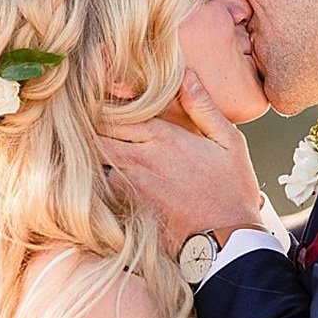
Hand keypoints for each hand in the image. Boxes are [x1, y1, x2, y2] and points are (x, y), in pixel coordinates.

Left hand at [102, 73, 262, 253]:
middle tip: (85, 118)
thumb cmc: (232, 191)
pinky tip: (98, 173)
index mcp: (163, 137)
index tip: (99, 94)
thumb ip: (204, 108)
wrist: (227, 242)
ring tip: (85, 142)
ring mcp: (131, 184)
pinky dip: (95, 176)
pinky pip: (100, 185)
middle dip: (88, 123)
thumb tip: (186, 75)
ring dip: (89, 150)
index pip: (117, 109)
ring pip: (94, 158)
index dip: (103, 100)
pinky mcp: (128, 206)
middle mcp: (141, 157)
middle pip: (97, 132)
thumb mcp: (229, 143)